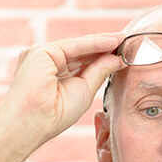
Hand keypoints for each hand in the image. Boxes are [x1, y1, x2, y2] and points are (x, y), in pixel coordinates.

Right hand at [0, 32, 125, 146]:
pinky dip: (95, 43)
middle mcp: (47, 63)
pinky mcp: (42, 51)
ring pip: (79, 47)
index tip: (123, 55)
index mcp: (54, 75)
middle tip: (126, 43)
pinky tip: (112, 41)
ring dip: (102, 43)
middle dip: (104, 48)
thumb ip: (99, 72)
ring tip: (123, 40)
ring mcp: (42, 56)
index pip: (82, 63)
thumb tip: (117, 59)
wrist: (34, 121)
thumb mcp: (85, 90)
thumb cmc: (56, 114)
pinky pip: (74, 45)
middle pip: (82, 53)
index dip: (103, 58)